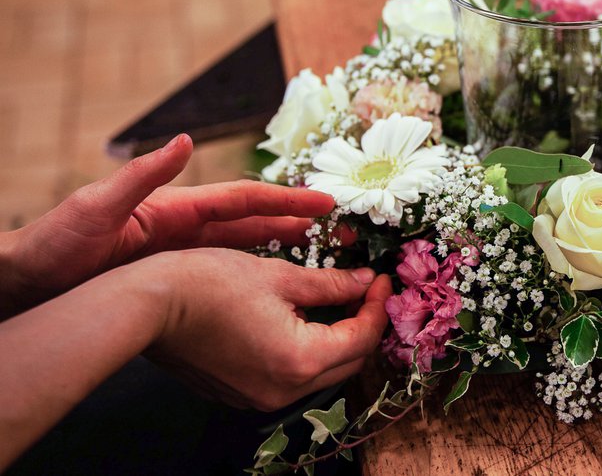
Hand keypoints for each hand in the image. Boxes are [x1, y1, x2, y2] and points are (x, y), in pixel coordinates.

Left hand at [3, 135, 338, 313]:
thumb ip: (142, 175)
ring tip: (321, 250)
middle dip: (297, 221)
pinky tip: (272, 280)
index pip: (243, 199)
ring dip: (282, 244)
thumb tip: (185, 140)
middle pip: (253, 220)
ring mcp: (178, 249)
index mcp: (175, 207)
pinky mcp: (170, 274)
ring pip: (243, 244)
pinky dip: (254, 268)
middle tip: (339, 228)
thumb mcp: (98, 207)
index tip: (325, 202)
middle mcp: (183, 224)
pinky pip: (224, 268)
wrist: (26, 282)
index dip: (286, 200)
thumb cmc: (55, 245)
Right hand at [143, 249, 390, 410]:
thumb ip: (331, 284)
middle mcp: (284, 391)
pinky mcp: (242, 393)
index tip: (381, 278)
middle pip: (346, 361)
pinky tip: (302, 318)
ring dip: (335, 338)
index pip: (361, 338)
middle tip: (366, 289)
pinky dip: (306, 349)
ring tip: (338, 299)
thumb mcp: (280, 275)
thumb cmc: (209, 283)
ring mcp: (260, 397)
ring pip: (320, 371)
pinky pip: (290, 375)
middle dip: (362, 324)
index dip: (377, 305)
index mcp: (300, 361)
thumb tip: (363, 281)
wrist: (148, 305)